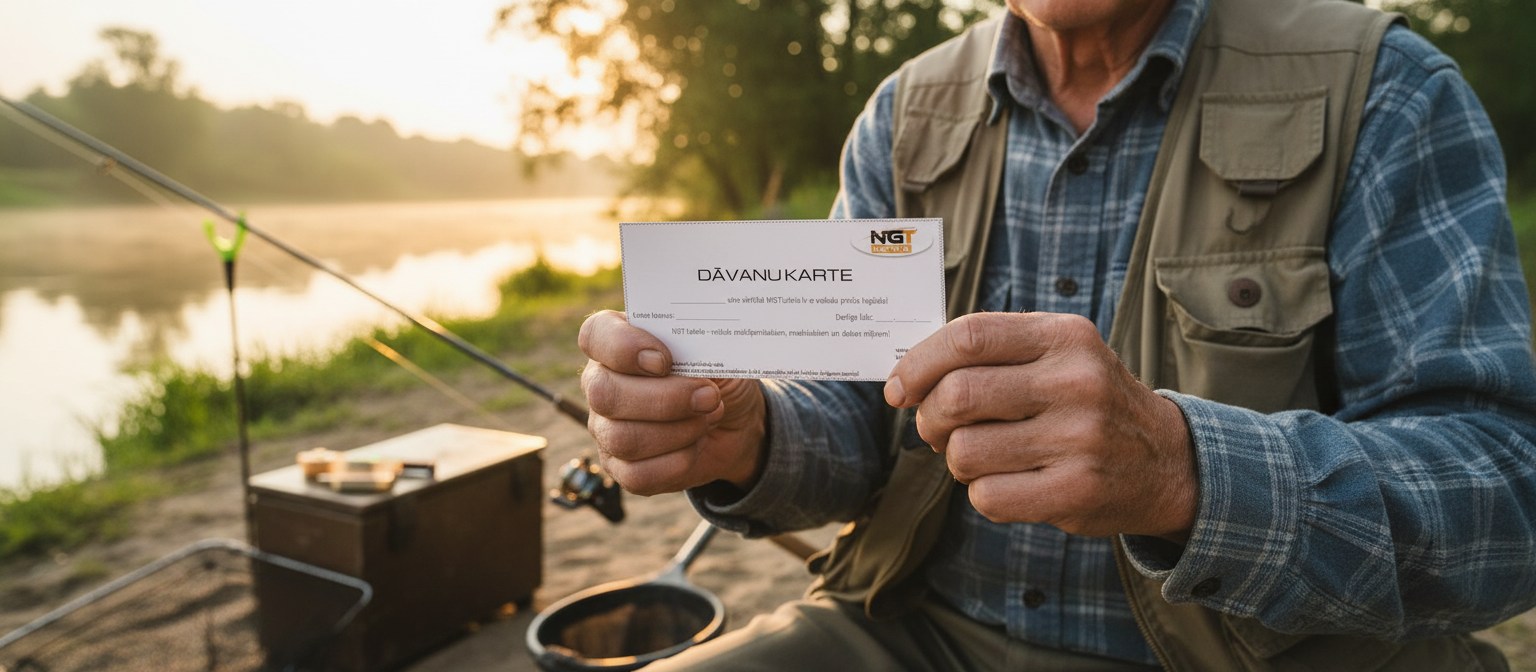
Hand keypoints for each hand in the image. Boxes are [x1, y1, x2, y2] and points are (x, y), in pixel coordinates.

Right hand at [578, 310, 766, 495]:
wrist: (735, 423)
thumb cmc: (719, 377)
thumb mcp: (719, 351)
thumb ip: (701, 345)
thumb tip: (696, 352)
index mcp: (617, 341)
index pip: (595, 336)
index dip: (625, 348)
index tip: (666, 361)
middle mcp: (601, 383)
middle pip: (604, 393)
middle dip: (665, 399)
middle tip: (707, 396)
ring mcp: (605, 428)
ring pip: (622, 438)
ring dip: (678, 431)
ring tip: (708, 417)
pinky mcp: (620, 466)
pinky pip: (637, 474)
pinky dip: (677, 462)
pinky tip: (695, 446)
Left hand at [885, 312, 1195, 540]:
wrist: (1167, 460)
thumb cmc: (1088, 402)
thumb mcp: (1058, 354)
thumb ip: (991, 353)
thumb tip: (905, 377)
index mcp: (1064, 337)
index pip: (967, 337)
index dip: (917, 364)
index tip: (898, 388)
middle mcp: (1075, 382)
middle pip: (956, 395)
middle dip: (930, 418)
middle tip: (938, 429)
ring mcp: (1078, 439)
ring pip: (965, 451)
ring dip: (957, 460)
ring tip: (984, 456)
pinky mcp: (1075, 492)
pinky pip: (987, 496)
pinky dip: (983, 493)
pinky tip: (1008, 483)